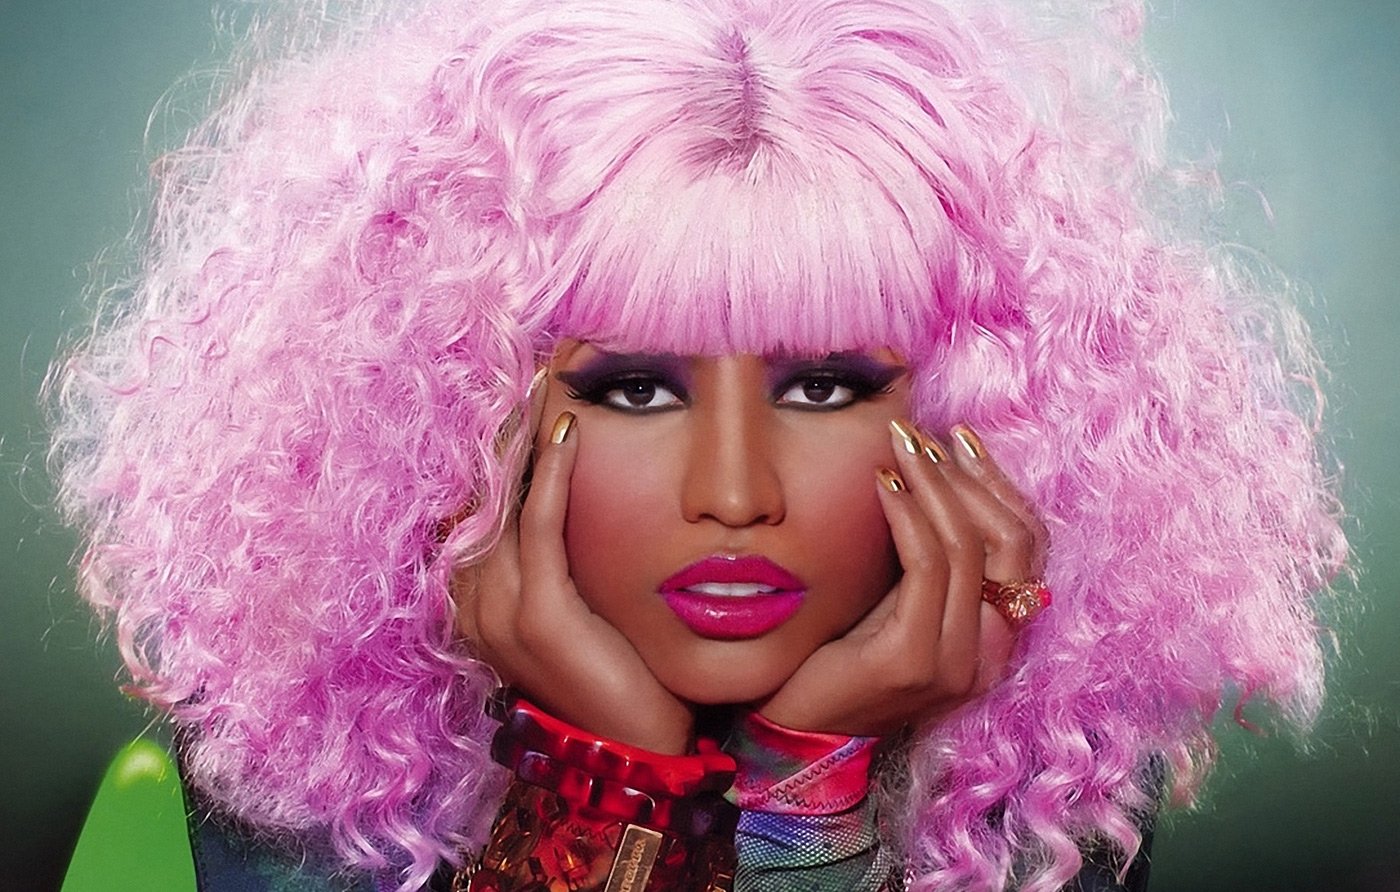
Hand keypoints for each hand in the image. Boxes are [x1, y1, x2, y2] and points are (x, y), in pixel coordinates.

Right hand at [453, 383, 693, 753]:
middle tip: (526, 377)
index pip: (474, 510)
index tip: (517, 399)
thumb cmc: (619, 675)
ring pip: (503, 503)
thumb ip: (559, 562)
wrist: (635, 751)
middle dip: (501, 437)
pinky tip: (567, 432)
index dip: (493, 454)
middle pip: (479, 498)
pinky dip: (551, 474)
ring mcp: (497, 613)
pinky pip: (538, 525)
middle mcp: (471, 606)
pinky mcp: (537, 616)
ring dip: (523, 441)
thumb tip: (569, 496)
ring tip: (542, 388)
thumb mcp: (578, 610)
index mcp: (474, 605)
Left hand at [756, 421, 1045, 735]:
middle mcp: (988, 654)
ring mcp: (954, 662)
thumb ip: (924, 555)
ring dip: (935, 483)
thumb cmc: (836, 652)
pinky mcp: (911, 660)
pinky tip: (883, 483)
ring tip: (902, 444)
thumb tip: (926, 468)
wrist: (790, 728)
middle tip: (926, 434)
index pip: (1028, 548)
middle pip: (1013, 543)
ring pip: (970, 547)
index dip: (1000, 486)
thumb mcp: (893, 597)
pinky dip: (908, 514)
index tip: (959, 440)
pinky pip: (927, 567)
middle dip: (971, 476)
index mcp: (992, 639)